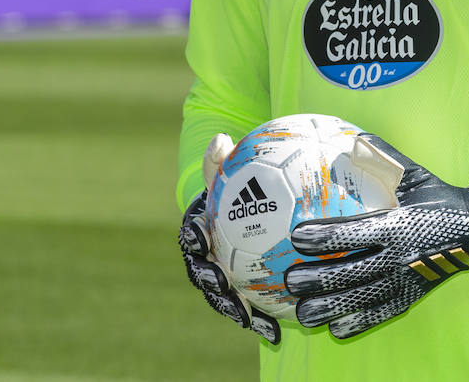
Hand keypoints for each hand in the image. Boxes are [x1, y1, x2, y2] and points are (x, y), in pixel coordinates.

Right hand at [178, 134, 279, 343]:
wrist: (251, 207)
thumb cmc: (241, 188)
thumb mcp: (234, 172)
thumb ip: (224, 161)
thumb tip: (220, 138)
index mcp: (201, 229)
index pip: (192, 233)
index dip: (193, 238)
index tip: (200, 239)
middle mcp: (206, 257)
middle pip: (201, 272)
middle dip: (210, 283)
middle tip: (223, 285)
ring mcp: (223, 277)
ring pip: (222, 296)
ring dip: (232, 308)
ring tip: (248, 318)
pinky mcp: (242, 292)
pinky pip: (249, 306)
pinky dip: (259, 319)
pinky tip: (277, 330)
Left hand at [285, 133, 468, 338]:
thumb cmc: (437, 197)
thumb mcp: (413, 173)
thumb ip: (383, 156)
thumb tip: (352, 136)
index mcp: (396, 225)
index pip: (354, 234)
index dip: (324, 237)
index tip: (296, 237)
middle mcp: (398, 256)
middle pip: (351, 273)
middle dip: (317, 278)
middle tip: (288, 280)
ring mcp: (405, 280)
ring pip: (361, 299)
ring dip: (329, 307)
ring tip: (302, 313)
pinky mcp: (411, 296)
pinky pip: (381, 313)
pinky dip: (358, 323)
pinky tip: (335, 330)